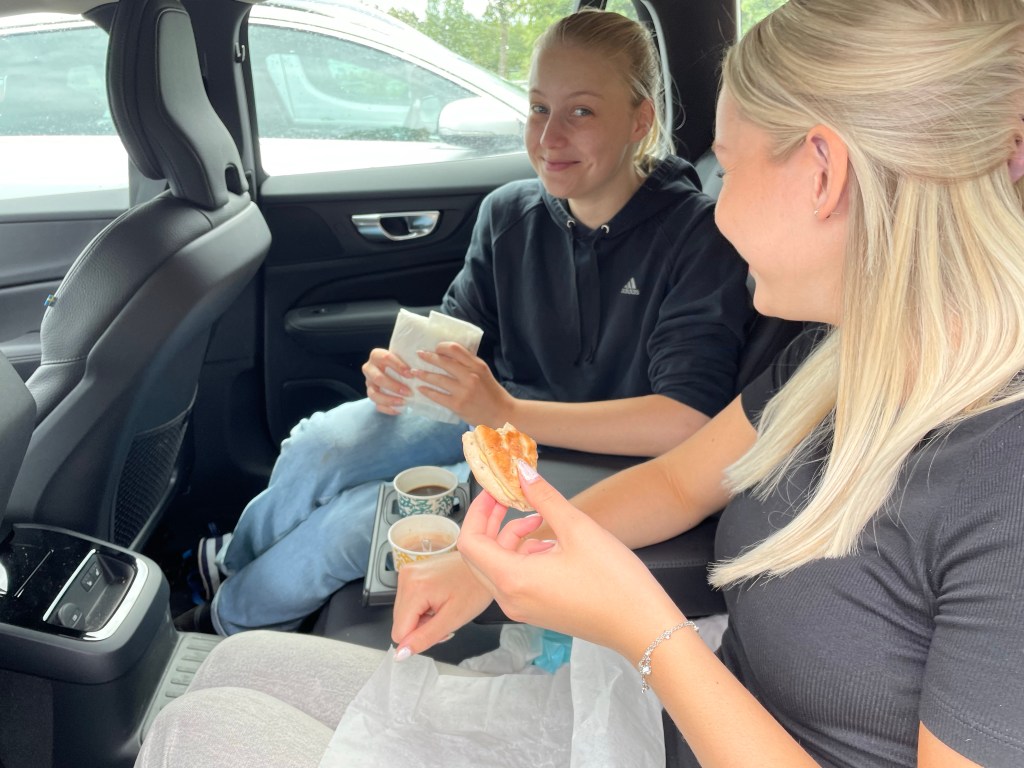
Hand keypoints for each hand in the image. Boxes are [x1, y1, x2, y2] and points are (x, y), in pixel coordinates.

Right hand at [361, 348, 411, 414]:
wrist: (392, 370)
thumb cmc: (400, 362)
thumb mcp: (402, 356)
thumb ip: (408, 358)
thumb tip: (422, 363)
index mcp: (376, 355)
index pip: (385, 358)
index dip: (398, 366)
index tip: (411, 374)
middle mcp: (369, 369)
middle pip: (378, 378)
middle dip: (394, 386)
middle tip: (409, 392)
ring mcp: (369, 383)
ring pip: (373, 394)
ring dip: (389, 399)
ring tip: (403, 402)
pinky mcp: (371, 395)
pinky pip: (376, 405)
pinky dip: (388, 409)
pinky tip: (399, 409)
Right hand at [391, 548, 493, 657]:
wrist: (484, 564)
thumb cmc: (475, 588)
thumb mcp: (452, 619)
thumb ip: (424, 638)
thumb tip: (401, 653)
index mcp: (414, 588)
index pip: (399, 632)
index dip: (419, 638)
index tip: (439, 628)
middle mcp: (406, 576)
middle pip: (400, 622)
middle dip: (422, 626)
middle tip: (444, 617)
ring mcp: (408, 572)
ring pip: (404, 613)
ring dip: (422, 617)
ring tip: (444, 606)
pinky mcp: (412, 572)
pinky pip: (409, 600)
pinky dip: (423, 606)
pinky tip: (439, 598)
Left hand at [413, 342, 514, 426]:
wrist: (502, 414)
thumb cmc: (492, 393)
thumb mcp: (484, 373)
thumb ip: (469, 364)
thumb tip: (448, 355)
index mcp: (477, 365)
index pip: (455, 349)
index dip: (442, 347)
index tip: (435, 348)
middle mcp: (470, 376)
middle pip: (443, 362)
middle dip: (428, 357)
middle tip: (419, 355)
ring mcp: (463, 391)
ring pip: (438, 379)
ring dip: (423, 374)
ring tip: (414, 372)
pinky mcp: (458, 405)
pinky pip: (437, 396)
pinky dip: (427, 391)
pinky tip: (421, 388)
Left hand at [457, 465, 684, 661]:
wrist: (642, 626)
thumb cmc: (615, 583)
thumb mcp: (578, 529)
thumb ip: (545, 498)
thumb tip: (522, 473)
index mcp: (513, 579)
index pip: (470, 542)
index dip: (478, 511)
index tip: (494, 491)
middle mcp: (511, 599)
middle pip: (478, 556)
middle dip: (489, 522)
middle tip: (508, 497)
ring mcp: (523, 609)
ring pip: (497, 567)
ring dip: (509, 538)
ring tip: (537, 519)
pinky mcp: (538, 611)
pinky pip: (515, 580)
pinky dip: (523, 556)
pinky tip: (550, 543)